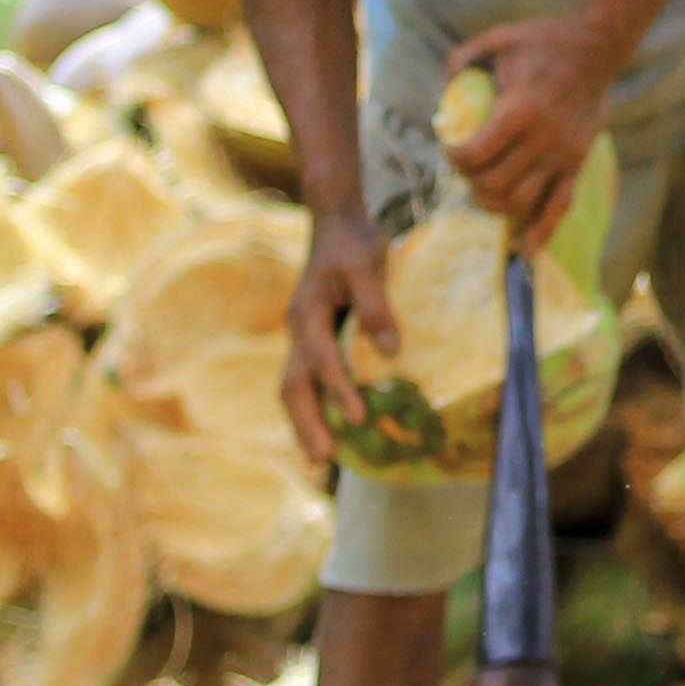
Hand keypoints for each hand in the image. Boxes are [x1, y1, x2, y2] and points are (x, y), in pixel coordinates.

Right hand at [280, 210, 398, 465]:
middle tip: (324, 460)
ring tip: (320, 461)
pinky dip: (314, 410)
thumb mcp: (368, 264)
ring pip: (294, 389)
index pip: (321, 358)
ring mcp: (301, 340)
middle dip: (307, 423)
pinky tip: (329, 434)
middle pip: (293, 385)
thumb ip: (377, 305)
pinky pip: (306, 383)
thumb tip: (392, 351)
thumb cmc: (354, 242)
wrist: (336, 224)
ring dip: (305, 424)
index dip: (339, 389)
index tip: (359, 418)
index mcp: (306, 313)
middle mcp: (298, 331)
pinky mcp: (312, 344)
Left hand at [439, 11, 619, 249]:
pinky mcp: (577, 163)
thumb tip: (445, 84)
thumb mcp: (499, 38)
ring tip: (483, 191)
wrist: (597, 48)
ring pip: (520, 202)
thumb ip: (464, 58)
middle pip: (493, 184)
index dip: (454, 157)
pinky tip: (525, 250)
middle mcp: (542, 140)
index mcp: (520, 111)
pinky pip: (560, 206)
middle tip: (466, 168)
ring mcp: (563, 155)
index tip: (450, 148)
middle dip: (470, 182)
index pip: (475, 155)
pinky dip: (542, 232)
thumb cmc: (544, 41)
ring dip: (494, 204)